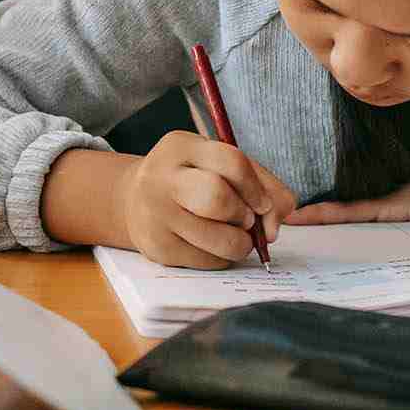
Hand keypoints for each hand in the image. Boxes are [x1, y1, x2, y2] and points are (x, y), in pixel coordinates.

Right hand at [118, 131, 297, 269]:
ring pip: (218, 240)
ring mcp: (156, 214)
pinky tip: (213, 245)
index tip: (262, 204)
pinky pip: (208, 261)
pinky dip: (222, 257)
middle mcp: (161, 178)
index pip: (231, 162)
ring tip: (235, 237)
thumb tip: (276, 222)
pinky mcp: (157, 247)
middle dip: (244, 216)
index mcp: (180, 147)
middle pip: (217, 199)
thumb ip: (260, 182)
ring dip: (240, 243)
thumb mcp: (217, 164)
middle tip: (246, 221)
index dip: (256, 188)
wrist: (133, 200)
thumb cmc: (189, 179)